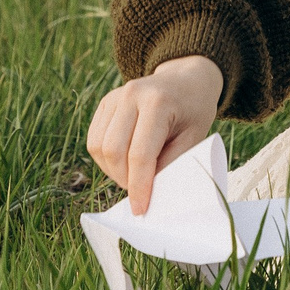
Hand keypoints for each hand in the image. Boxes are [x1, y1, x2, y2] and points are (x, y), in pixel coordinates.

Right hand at [85, 55, 222, 214]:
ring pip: (98, 147)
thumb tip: (150, 194)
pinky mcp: (106, 103)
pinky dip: (105, 159)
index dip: (139, 186)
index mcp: (158, 102)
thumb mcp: (195, 138)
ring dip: (112, 171)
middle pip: (114, 151)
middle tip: (141, 192)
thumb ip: (172, 164)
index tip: (140, 209)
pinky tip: (124, 162)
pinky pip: (94, 139)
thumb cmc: (194, 111)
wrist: (186, 79)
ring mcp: (115, 96)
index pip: (140, 154)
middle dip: (124, 180)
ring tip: (133, 176)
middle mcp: (131, 95)